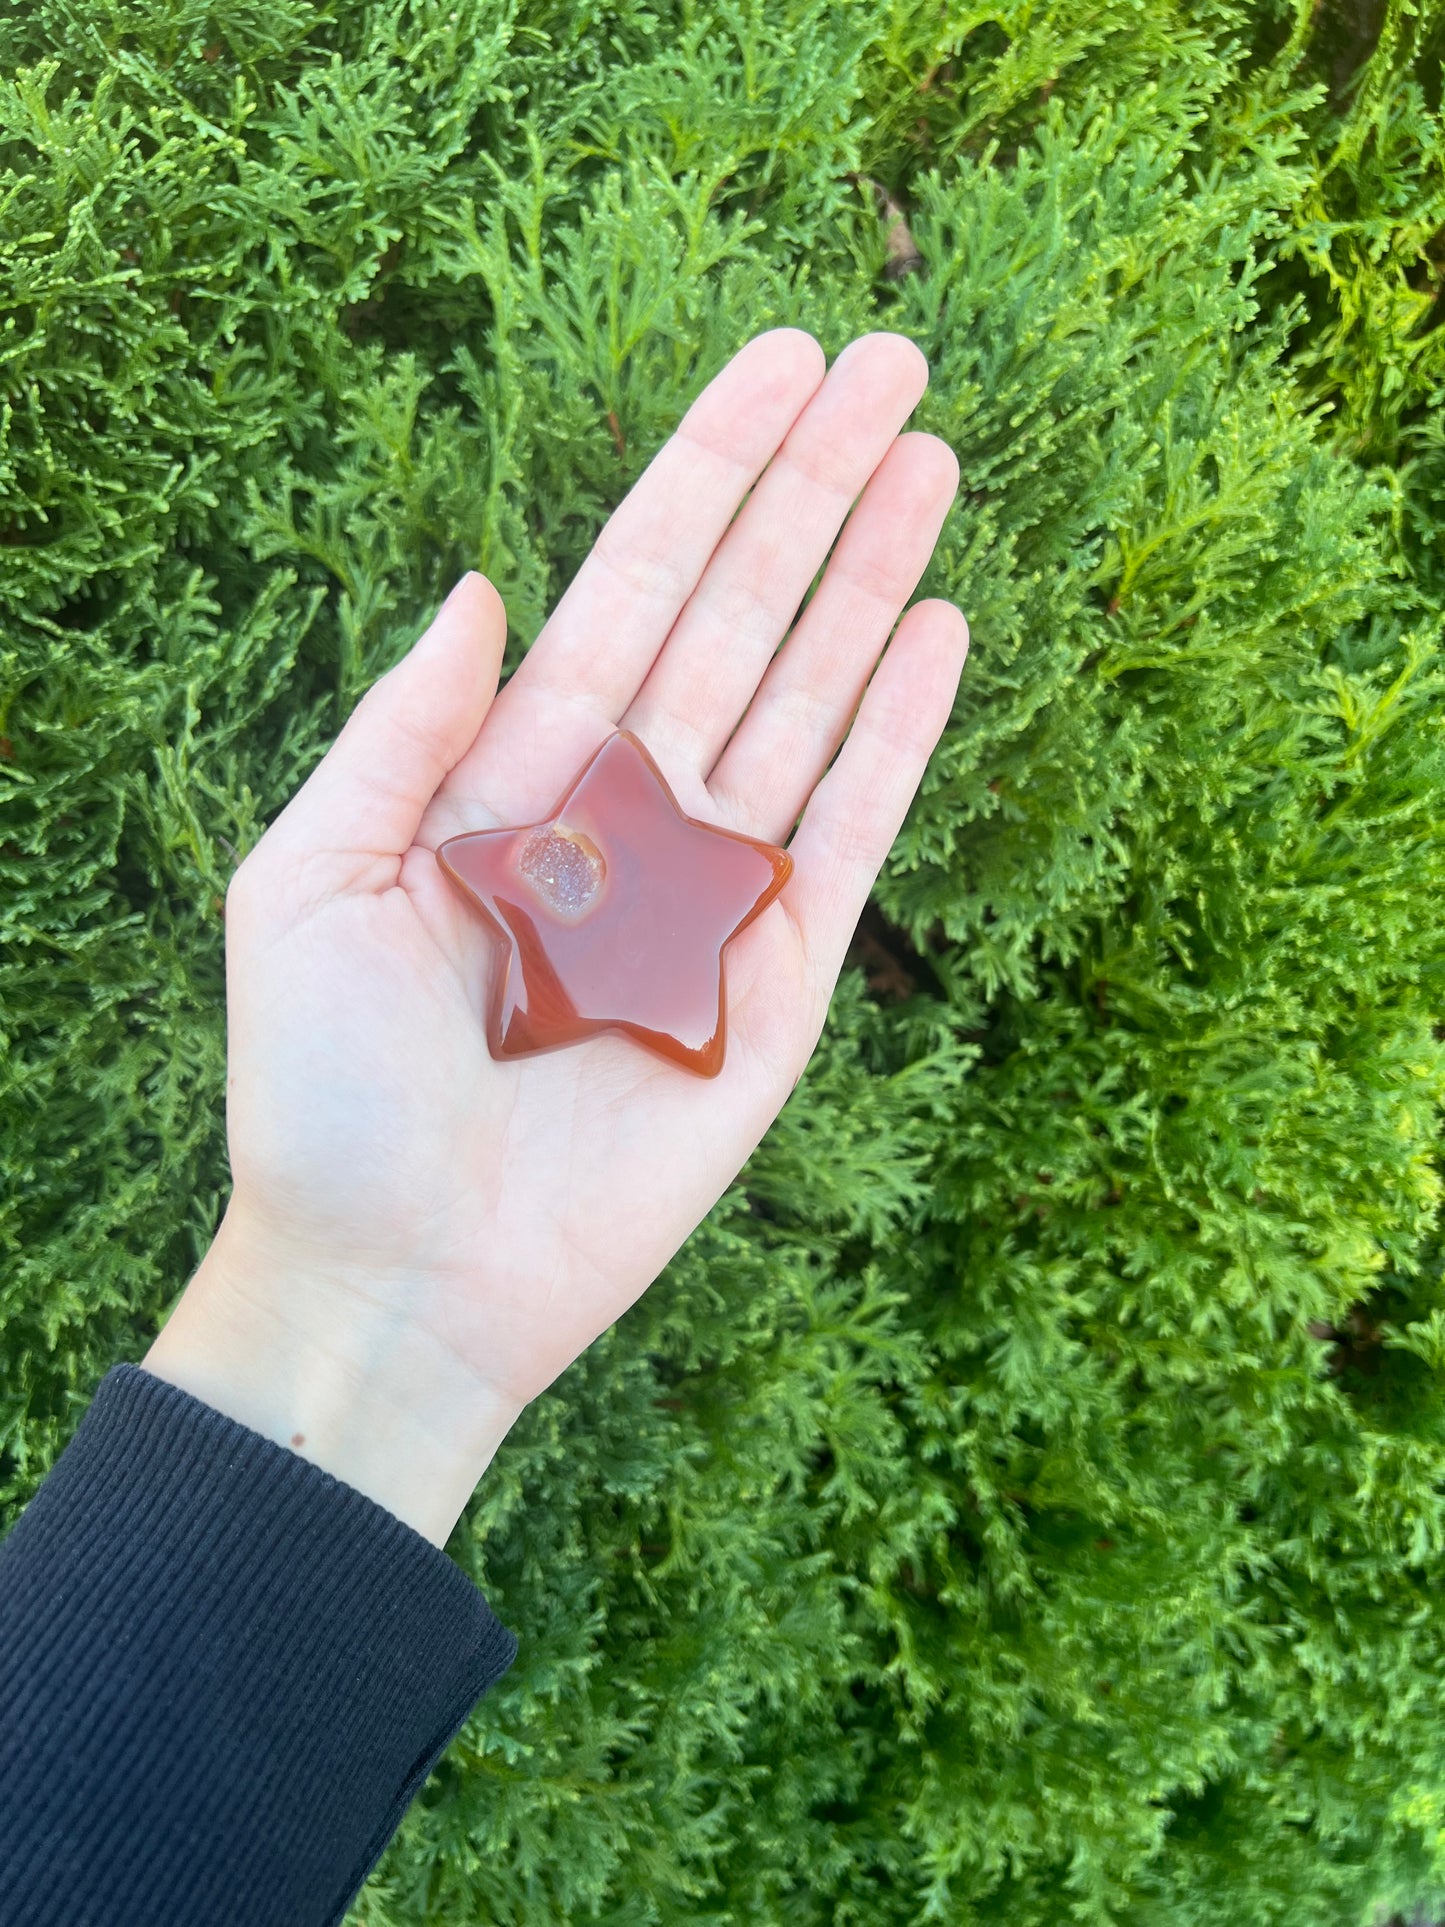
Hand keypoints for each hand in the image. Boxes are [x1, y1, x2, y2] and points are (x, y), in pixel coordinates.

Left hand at [145, 330, 966, 1544]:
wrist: (397, 1276)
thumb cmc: (326, 1093)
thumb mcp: (305, 881)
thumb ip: (399, 730)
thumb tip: (484, 584)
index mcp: (517, 775)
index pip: (633, 587)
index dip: (707, 471)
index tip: (778, 360)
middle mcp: (626, 815)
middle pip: (741, 617)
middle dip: (815, 491)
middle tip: (894, 364)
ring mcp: (710, 895)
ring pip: (808, 700)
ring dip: (871, 580)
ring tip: (932, 459)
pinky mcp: (775, 986)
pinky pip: (849, 837)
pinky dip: (897, 737)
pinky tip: (939, 633)